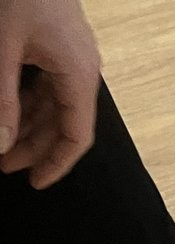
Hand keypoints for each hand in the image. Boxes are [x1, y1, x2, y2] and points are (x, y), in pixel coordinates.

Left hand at [0, 0, 100, 187]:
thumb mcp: (3, 49)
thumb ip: (2, 100)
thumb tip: (1, 144)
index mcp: (78, 75)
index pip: (75, 136)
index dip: (56, 164)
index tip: (34, 184)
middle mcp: (81, 69)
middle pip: (63, 123)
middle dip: (34, 147)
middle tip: (3, 166)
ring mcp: (71, 55)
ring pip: (53, 104)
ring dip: (28, 125)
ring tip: (2, 142)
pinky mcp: (57, 43)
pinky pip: (46, 83)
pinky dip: (27, 101)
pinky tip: (9, 108)